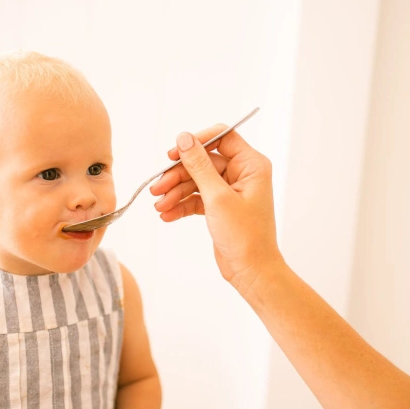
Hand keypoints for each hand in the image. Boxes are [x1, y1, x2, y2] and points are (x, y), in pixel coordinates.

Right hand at [150, 125, 283, 293]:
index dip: (196, 142)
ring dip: (175, 192)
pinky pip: (196, 198)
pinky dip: (181, 205)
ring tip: (159, 205)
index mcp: (251, 165)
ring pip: (196, 181)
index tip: (174, 154)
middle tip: (158, 188)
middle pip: (203, 161)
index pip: (222, 137)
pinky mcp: (220, 207)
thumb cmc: (245, 236)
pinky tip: (166, 215)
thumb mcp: (217, 197)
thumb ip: (199, 166)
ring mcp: (230, 191)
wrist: (251, 271)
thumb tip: (184, 138)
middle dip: (178, 175)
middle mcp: (242, 174)